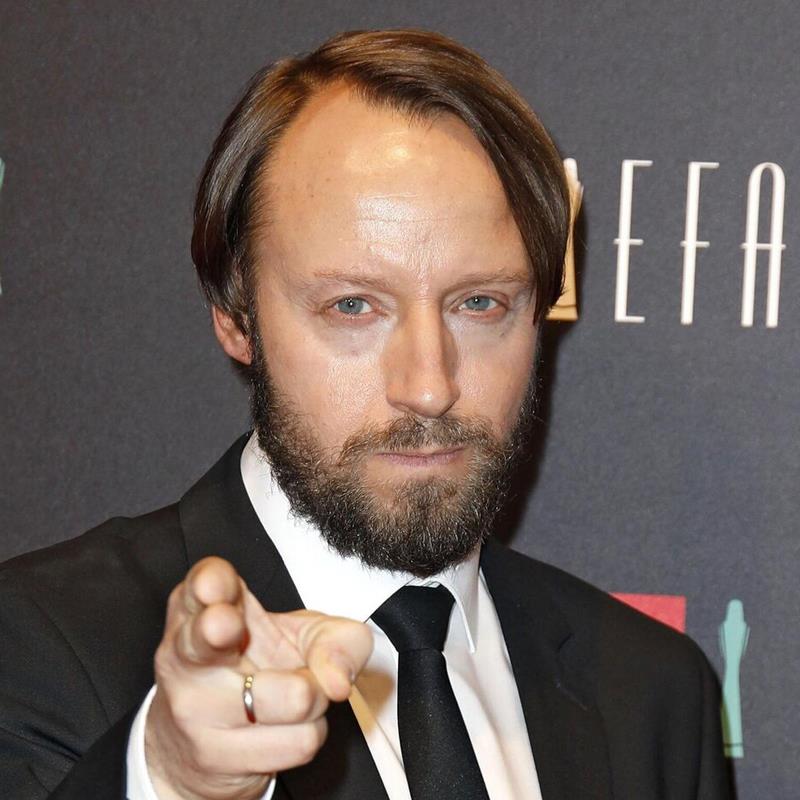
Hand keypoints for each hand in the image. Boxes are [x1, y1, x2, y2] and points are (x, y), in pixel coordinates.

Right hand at [145, 557, 372, 799]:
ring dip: (315, 699)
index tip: (218, 586)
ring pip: (290, 698)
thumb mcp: (305, 636)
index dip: (212, 582)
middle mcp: (189, 651)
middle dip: (215, 628)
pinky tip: (286, 725)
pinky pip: (297, 741)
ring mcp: (194, 705)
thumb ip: (336, 638)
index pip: (205, 583)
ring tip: (294, 691)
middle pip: (204, 635)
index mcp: (208, 606)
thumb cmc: (261, 669)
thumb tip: (336, 680)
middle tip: (225, 625)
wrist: (211, 748)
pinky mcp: (213, 755)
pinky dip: (309, 732)